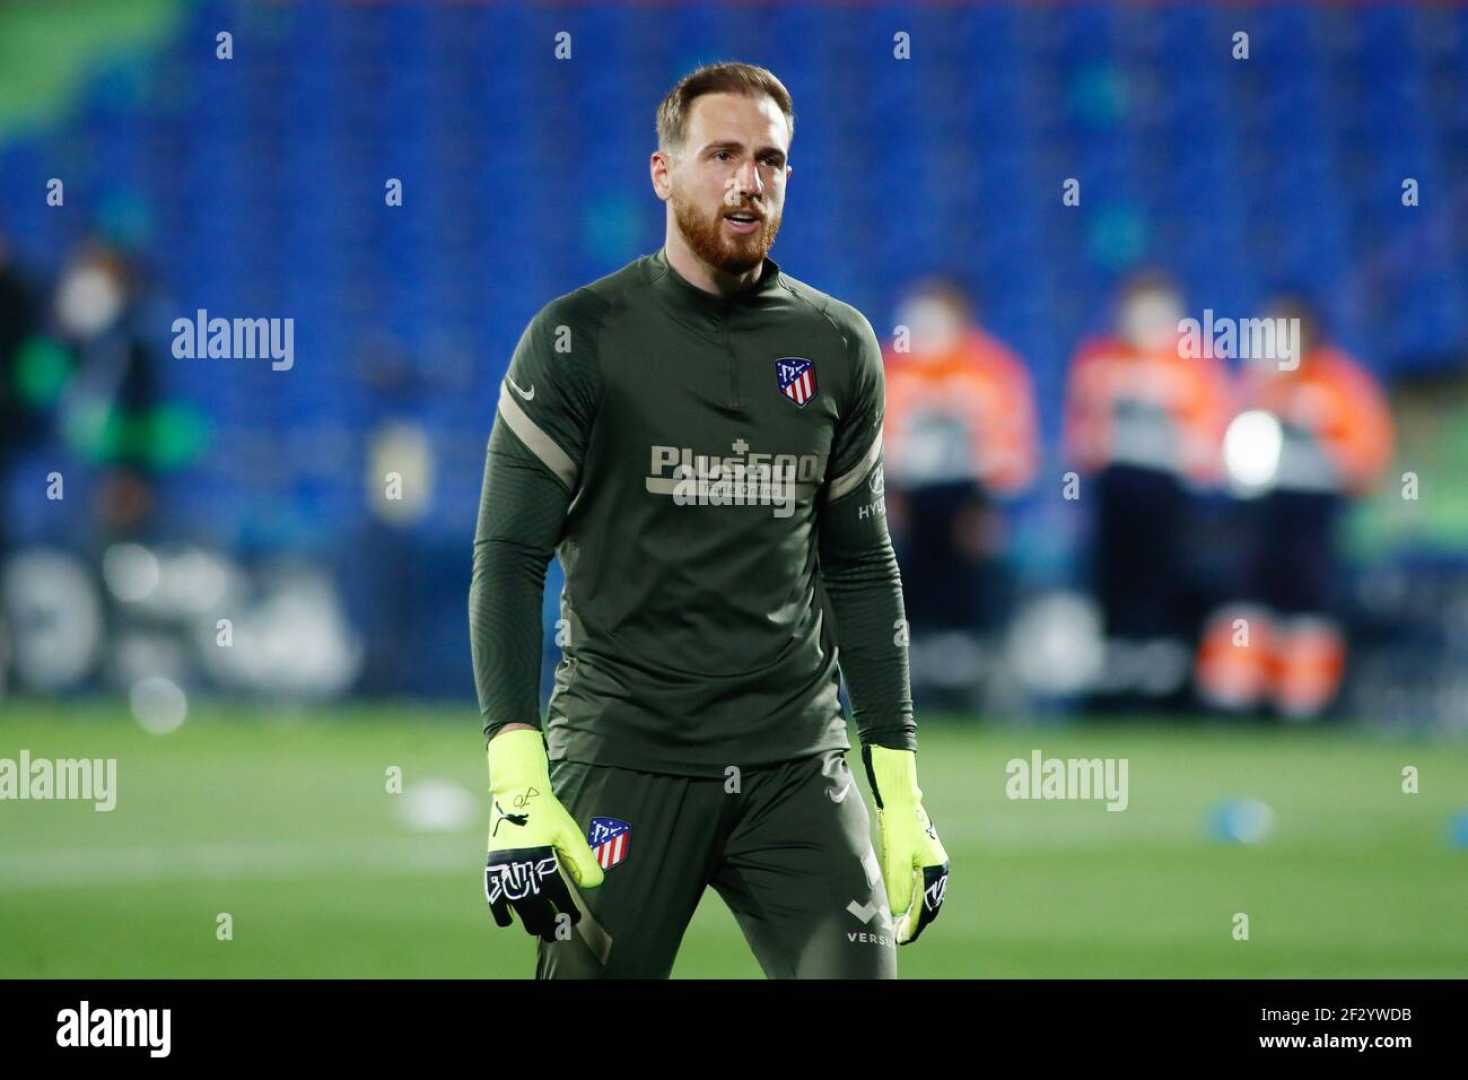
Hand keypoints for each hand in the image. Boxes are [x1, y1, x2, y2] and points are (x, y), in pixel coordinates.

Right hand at [483, 728, 603, 940]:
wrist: (516, 793)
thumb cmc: (546, 811)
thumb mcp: (568, 833)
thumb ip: (581, 859)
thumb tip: (593, 884)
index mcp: (542, 860)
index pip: (558, 896)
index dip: (568, 910)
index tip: (576, 919)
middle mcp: (522, 869)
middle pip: (537, 909)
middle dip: (549, 924)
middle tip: (558, 932)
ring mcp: (504, 870)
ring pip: (517, 908)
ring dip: (529, 922)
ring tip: (540, 930)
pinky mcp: (493, 867)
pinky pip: (494, 898)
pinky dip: (501, 912)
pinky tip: (509, 921)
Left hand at [863, 745, 948, 943]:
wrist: (899, 799)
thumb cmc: (899, 827)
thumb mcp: (897, 860)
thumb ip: (897, 888)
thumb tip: (897, 913)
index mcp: (935, 870)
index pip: (925, 907)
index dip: (913, 925)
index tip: (902, 938)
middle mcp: (937, 868)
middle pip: (927, 902)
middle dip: (914, 920)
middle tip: (899, 935)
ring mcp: (930, 860)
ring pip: (922, 893)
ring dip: (911, 909)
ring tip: (898, 922)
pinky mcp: (920, 854)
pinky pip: (917, 883)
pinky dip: (909, 896)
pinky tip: (899, 900)